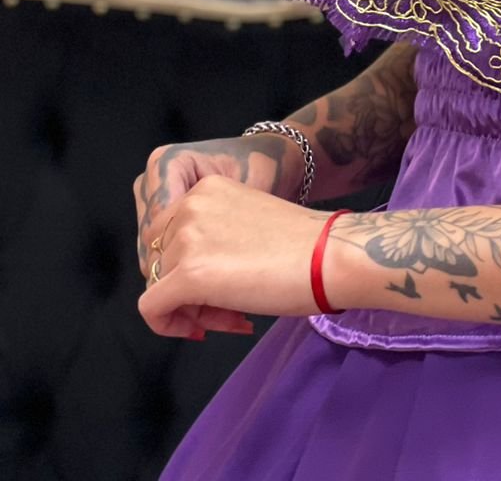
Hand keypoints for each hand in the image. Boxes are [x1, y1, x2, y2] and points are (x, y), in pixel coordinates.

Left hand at [134, 132, 304, 337]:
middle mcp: (190, 205)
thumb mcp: (248, 225)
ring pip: (158, 286)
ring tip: (233, 317)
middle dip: (186, 289)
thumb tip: (193, 279)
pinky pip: (151, 309)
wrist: (330, 256)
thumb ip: (215, 239)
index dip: (186, 265)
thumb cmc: (304, 246)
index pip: (168, 234)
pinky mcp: (187, 274)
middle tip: (226, 307)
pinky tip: (203, 330)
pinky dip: (168, 326)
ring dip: (191, 309)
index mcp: (206, 188)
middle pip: (159, 261)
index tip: (220, 284)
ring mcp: (186, 239)